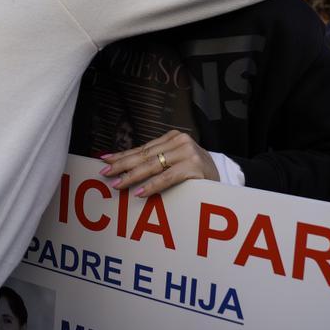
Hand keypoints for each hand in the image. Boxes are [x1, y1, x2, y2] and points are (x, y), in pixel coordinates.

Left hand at [98, 130, 219, 197]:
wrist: (224, 179)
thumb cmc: (196, 173)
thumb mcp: (176, 162)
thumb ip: (156, 161)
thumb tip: (125, 167)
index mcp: (172, 137)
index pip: (143, 148)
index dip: (123, 155)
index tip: (105, 160)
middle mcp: (179, 141)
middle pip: (144, 155)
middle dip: (122, 164)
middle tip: (105, 172)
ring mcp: (187, 152)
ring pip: (153, 166)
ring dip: (132, 176)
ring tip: (117, 183)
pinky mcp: (193, 167)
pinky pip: (167, 178)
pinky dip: (152, 186)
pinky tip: (139, 192)